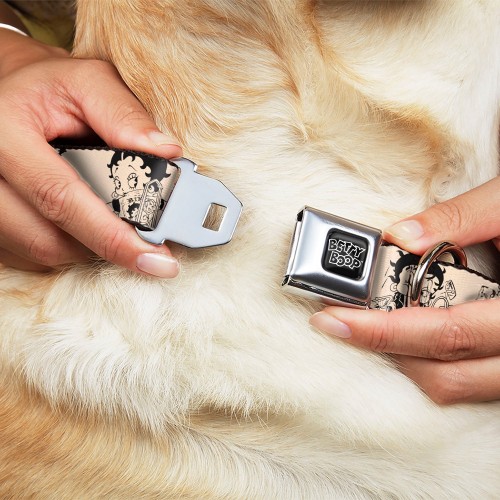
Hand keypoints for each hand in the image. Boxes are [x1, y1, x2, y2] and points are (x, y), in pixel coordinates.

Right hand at [0, 29, 181, 276]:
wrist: (9, 94)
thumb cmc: (50, 88)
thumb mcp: (88, 82)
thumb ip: (125, 115)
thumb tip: (167, 154)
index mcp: (4, 132)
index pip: (61, 197)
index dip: (112, 236)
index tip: (156, 260)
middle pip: (49, 239)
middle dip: (106, 245)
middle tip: (146, 242)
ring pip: (42, 252)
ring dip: (88, 246)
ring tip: (111, 218)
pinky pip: (31, 255)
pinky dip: (67, 245)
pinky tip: (83, 221)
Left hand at [310, 177, 499, 403]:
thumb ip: (461, 217)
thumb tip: (400, 236)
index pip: (447, 332)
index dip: (384, 331)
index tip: (333, 318)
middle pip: (446, 374)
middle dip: (382, 349)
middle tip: (337, 322)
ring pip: (457, 387)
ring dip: (406, 360)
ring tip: (368, 326)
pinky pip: (470, 381)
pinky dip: (432, 362)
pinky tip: (409, 332)